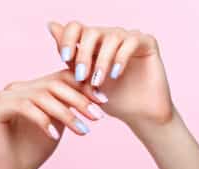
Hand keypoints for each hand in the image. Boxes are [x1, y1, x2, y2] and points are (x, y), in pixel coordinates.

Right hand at [0, 70, 104, 168]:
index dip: (84, 87)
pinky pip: (25, 108)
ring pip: (43, 96)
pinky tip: (56, 136)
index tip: (103, 101)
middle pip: (54, 84)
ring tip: (83, 131)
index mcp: (33, 87)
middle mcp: (19, 87)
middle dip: (80, 100)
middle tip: (98, 116)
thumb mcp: (58, 123)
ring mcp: (5, 95)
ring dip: (67, 114)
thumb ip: (69, 106)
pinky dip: (44, 121)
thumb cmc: (34, 148)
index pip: (61, 78)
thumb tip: (96, 93)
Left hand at [49, 21, 172, 127]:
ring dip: (101, 61)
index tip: (64, 58)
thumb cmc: (112, 99)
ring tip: (98, 82)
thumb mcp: (85, 81)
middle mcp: (111, 37)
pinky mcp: (147, 43)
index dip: (67, 38)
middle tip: (81, 76)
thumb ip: (70, 56)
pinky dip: (120, 58)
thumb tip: (50, 24)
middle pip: (91, 32)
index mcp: (95, 45)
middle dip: (83, 55)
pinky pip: (131, 41)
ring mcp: (129, 38)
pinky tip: (116, 75)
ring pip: (111, 37)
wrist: (139, 114)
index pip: (77, 27)